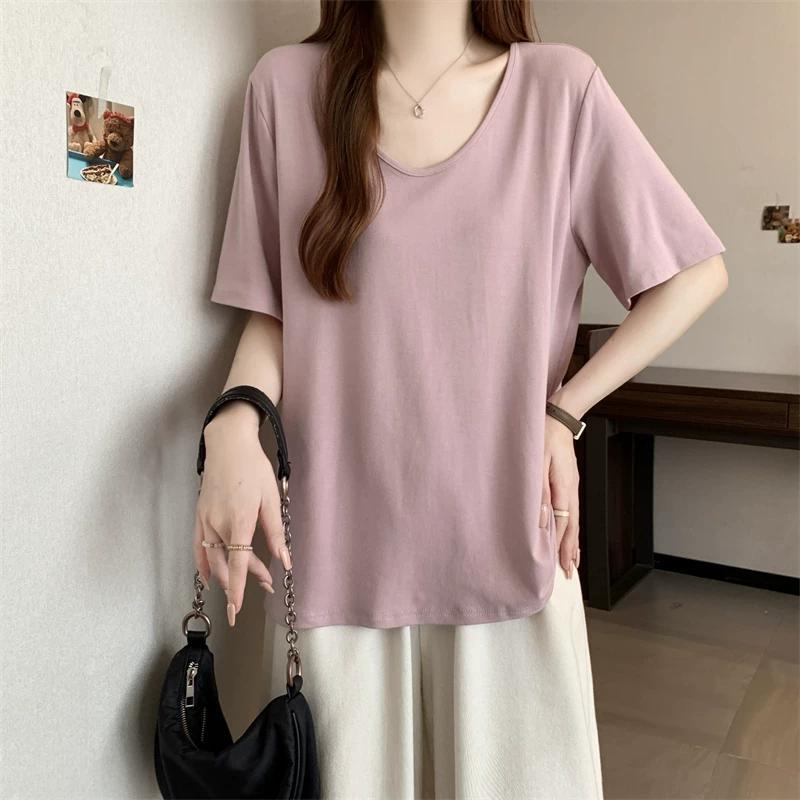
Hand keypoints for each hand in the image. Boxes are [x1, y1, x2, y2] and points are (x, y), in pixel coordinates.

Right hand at [193, 401, 292, 625]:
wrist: (228, 445)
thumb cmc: (253, 468)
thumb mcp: (272, 498)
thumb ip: (275, 532)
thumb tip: (284, 559)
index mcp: (240, 520)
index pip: (237, 564)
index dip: (237, 589)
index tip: (237, 609)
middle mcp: (218, 524)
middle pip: (228, 563)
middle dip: (244, 579)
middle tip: (267, 582)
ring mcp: (205, 520)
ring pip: (214, 558)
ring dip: (228, 573)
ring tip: (245, 580)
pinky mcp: (199, 515)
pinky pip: (198, 547)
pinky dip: (203, 563)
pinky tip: (208, 576)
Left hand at [541, 414, 579, 577]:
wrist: (557, 419)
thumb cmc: (543, 438)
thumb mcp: (536, 463)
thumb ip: (538, 491)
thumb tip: (541, 518)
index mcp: (564, 488)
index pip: (564, 524)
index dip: (562, 547)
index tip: (562, 567)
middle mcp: (571, 491)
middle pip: (573, 527)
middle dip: (571, 551)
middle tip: (570, 573)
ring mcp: (572, 488)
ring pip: (574, 521)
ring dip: (572, 542)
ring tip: (572, 561)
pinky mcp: (569, 484)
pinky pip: (571, 511)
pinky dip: (571, 527)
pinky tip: (568, 533)